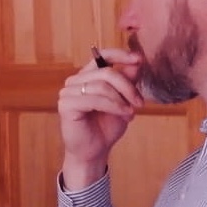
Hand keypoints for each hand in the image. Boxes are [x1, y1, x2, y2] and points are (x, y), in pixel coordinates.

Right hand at [58, 49, 143, 188]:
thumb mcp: (123, 101)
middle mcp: (75, 81)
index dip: (120, 55)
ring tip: (130, 113)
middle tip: (139, 102)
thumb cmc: (105, 127)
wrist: (94, 152)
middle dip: (127, 87)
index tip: (139, 59)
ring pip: (101, 86)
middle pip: (106, 72)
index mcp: (87, 76)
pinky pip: (94, 99)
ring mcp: (68, 92)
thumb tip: (137, 62)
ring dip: (121, 99)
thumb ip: (127, 81)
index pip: (102, 56)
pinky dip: (113, 106)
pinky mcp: (66, 105)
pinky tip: (123, 114)